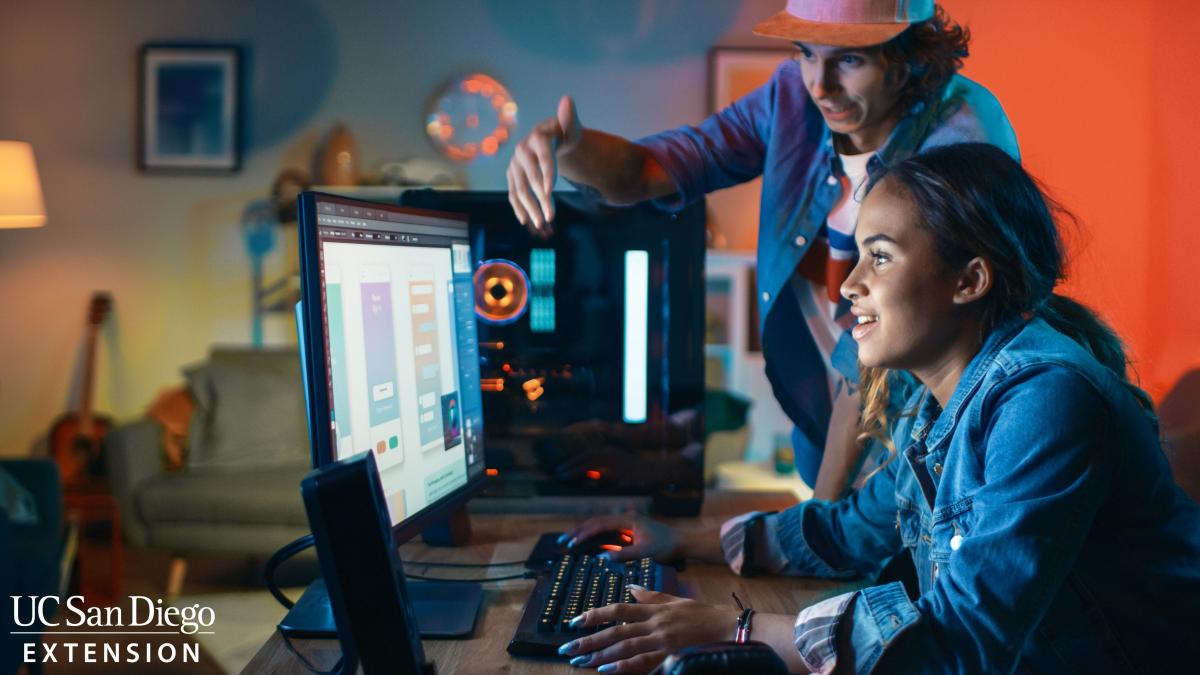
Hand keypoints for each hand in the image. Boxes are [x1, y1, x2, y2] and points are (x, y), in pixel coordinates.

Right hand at [506, 94, 581, 236]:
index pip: (543, 157)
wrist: (548, 139)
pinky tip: (525, 220)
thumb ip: (569, 117)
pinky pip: (513, 193)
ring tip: (541, 223)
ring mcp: (515, 165)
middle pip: (531, 177)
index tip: (550, 191)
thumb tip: (567, 100)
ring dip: (530, 207)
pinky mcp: (512, 176)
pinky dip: (518, 207)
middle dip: (541, 198)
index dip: (547, 174)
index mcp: (537, 138)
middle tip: (552, 216)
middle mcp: (522, 151)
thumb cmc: (563, 132)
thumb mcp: (570, 126)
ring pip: (520, 189)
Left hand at [558, 587, 737, 673]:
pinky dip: (623, 667)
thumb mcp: (676, 601)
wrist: (729, 628)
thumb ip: (652, 597)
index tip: (575, 621)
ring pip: (624, 647)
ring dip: (599, 654)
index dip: (595, 615)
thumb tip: (631, 588)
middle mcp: (654, 623)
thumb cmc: (704, 616)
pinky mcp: (670, 655)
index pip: (618, 609)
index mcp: (654, 609)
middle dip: (588, 639)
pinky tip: (606, 670)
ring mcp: (661, 640)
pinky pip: (642, 662)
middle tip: (567, 648)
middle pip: (614, 631)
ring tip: (580, 661)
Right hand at [560, 513, 679, 562]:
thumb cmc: (666, 546)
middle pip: (596, 522)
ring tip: (569, 541)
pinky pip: (607, 532)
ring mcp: (626, 524)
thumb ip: (623, 554)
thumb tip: (601, 558)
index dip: (584, 534)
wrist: (683, 542)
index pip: (599, 525)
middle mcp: (625, 518)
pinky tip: (586, 544)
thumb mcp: (645, 552)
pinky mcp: (628, 531)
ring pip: (600, 526)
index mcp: (627, 519)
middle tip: (562, 541)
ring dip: (585, 533)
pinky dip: (595, 537)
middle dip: (578, 531)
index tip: (571, 543)